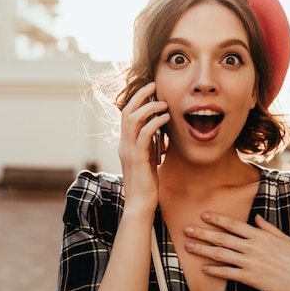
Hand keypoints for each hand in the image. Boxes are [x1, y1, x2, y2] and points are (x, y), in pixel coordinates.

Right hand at [118, 82, 168, 212]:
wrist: (140, 205)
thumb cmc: (146, 185)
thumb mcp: (148, 160)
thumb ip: (150, 146)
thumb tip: (160, 133)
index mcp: (126, 144)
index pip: (126, 115)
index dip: (136, 99)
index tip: (150, 89)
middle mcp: (124, 144)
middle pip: (127, 111)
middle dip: (140, 95)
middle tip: (153, 85)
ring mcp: (129, 151)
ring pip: (133, 119)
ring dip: (149, 107)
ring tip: (163, 103)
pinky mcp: (137, 158)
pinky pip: (144, 134)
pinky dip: (155, 122)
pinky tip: (166, 118)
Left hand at [183, 212, 289, 290]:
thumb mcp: (285, 239)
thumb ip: (269, 228)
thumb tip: (257, 217)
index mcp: (261, 236)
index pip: (234, 224)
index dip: (217, 219)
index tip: (204, 214)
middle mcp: (253, 247)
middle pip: (222, 238)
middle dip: (202, 233)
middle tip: (186, 229)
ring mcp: (251, 263)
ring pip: (221, 254)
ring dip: (203, 250)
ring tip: (188, 247)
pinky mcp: (251, 278)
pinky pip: (228, 273)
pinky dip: (215, 270)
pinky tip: (203, 268)